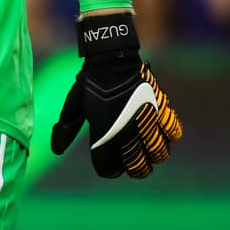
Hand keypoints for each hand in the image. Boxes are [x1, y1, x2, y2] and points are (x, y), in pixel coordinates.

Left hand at [50, 12, 182, 177]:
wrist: (111, 58)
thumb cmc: (91, 82)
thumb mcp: (73, 105)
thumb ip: (66, 129)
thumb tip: (56, 150)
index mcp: (106, 133)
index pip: (110, 168)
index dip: (108, 170)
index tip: (108, 166)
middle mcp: (129, 131)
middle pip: (138, 167)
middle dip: (134, 169)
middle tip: (130, 163)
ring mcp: (148, 121)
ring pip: (159, 154)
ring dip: (153, 156)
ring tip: (147, 150)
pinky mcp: (161, 109)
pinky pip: (173, 132)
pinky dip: (167, 136)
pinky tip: (159, 132)